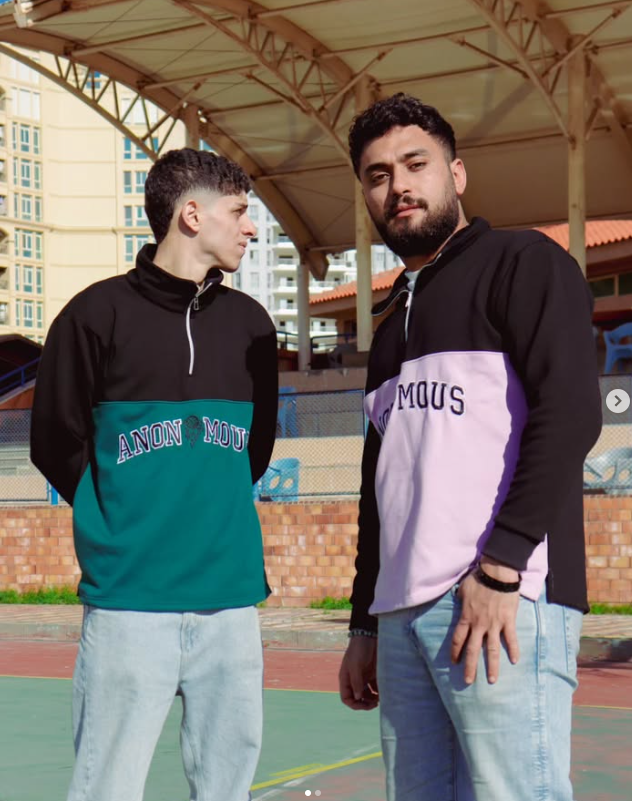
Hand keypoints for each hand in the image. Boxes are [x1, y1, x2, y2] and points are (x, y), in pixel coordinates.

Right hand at [339, 635, 378, 710]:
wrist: (369, 635)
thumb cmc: (359, 648)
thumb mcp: (355, 665)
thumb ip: (356, 681)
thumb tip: (358, 698)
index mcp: (346, 678)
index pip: (346, 698)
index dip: (354, 704)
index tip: (364, 705)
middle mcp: (354, 680)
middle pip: (358, 698)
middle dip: (365, 703)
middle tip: (375, 704)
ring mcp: (364, 677)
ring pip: (367, 694)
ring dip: (373, 699)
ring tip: (380, 698)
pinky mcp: (373, 673)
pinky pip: (375, 687)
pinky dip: (379, 691)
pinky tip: (384, 691)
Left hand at [451, 557, 519, 684]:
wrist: (496, 574)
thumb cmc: (478, 579)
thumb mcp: (463, 589)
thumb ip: (460, 600)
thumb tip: (458, 602)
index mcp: (467, 617)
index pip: (458, 639)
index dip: (455, 652)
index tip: (453, 662)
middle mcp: (479, 624)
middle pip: (472, 650)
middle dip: (470, 667)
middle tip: (468, 681)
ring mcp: (494, 624)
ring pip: (492, 650)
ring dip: (492, 666)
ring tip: (492, 680)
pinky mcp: (508, 621)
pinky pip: (511, 638)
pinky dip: (514, 650)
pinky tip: (515, 661)